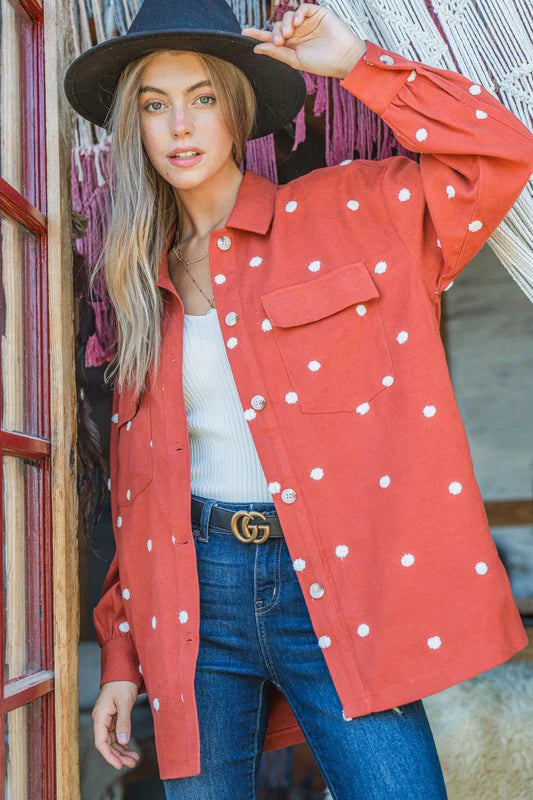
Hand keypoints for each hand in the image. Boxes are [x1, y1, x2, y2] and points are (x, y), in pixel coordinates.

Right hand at [92, 680, 140, 769]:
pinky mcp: (113, 717)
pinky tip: (131, 749)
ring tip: (134, 759)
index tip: (119, 765)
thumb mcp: (124, 702)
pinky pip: (117, 734)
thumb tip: (123, 742)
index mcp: (99, 716)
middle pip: (107, 743)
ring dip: (122, 750)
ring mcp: (107, 719)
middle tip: (132, 763)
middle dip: (118, 755)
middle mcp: (101, 719)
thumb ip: (123, 722)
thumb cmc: (122, 683)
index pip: (101, 742)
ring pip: (112, 740)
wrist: (123, 669)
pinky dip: (123, 742)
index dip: (109, 755)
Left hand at [242, 4, 366, 79]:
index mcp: (292, 46)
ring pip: (288, 16)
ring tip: (290, 34)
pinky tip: (298, 22)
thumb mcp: (295, 60)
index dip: (259, 34)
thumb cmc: (321, 63)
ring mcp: (307, 23)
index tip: (245, 32)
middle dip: (276, 32)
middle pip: (278, 26)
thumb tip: (257, 48)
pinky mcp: (317, 14)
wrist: (342, 58)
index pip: (272, 38)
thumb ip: (276, 53)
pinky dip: (298, 13)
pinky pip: (302, 8)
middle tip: (280, 41)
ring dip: (285, 23)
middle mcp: (298, 33)